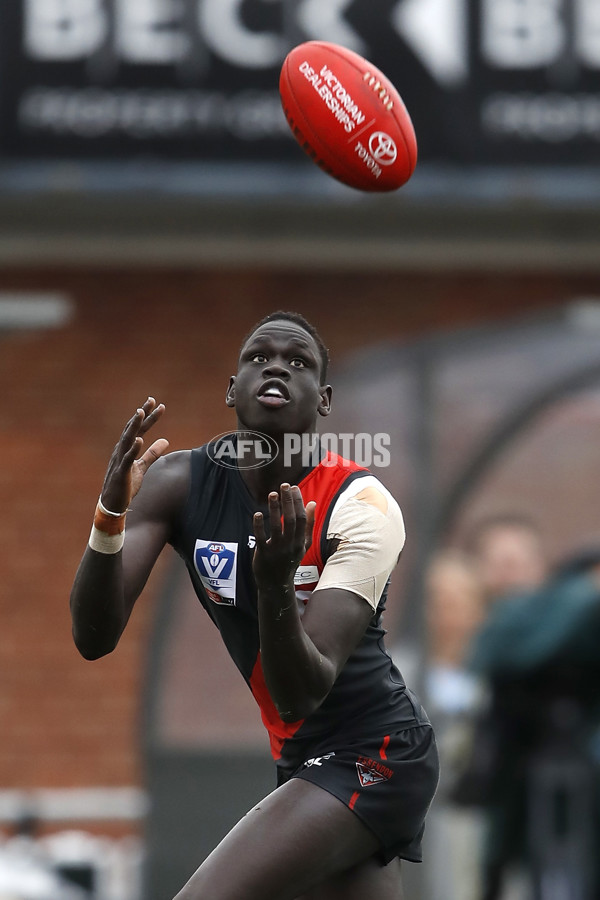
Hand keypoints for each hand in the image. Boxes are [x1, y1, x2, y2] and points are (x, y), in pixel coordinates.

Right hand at [100, 397, 168, 512]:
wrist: (113, 505)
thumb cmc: (126, 485)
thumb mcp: (142, 467)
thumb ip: (153, 453)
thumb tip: (166, 440)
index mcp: (127, 448)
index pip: (139, 429)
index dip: (148, 417)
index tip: (157, 404)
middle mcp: (121, 450)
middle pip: (132, 429)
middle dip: (141, 415)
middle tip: (151, 400)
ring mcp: (120, 460)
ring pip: (127, 439)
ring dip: (134, 426)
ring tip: (141, 413)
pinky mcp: (121, 473)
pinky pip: (127, 459)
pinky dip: (133, 449)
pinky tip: (139, 440)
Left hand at [252, 484, 315, 590]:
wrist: (276, 584)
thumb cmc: (290, 560)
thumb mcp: (303, 544)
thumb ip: (308, 524)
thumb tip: (312, 503)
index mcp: (301, 541)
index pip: (301, 518)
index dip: (298, 502)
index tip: (293, 488)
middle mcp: (290, 545)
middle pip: (291, 520)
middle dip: (288, 501)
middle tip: (284, 486)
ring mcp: (277, 550)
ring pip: (276, 526)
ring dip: (274, 509)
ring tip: (272, 494)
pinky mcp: (263, 554)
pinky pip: (261, 538)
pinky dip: (259, 525)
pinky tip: (257, 514)